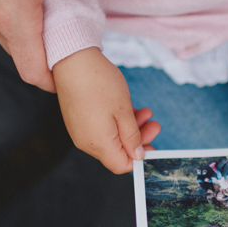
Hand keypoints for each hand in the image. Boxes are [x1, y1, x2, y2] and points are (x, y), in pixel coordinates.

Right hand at [0, 0, 142, 92]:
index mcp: (14, 16)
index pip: (34, 73)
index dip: (56, 81)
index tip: (77, 74)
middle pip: (22, 58)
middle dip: (48, 58)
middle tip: (74, 46)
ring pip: (8, 38)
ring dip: (31, 36)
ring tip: (57, 20)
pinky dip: (15, 18)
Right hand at [53, 48, 159, 173]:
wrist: (72, 61)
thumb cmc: (99, 83)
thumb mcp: (124, 111)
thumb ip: (132, 137)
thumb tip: (137, 155)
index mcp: (98, 144)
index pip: (121, 165)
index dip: (139, 159)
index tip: (153, 145)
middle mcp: (86, 142)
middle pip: (117, 152)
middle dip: (139, 139)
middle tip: (154, 124)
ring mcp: (80, 131)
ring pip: (111, 139)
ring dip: (130, 127)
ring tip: (146, 112)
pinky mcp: (77, 120)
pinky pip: (101, 129)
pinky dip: (116, 122)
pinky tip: (128, 109)